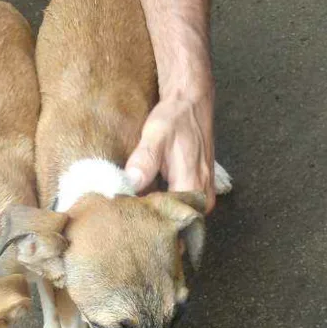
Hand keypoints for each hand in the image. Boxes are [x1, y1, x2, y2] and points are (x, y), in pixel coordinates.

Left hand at [125, 92, 215, 212]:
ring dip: (154, 214)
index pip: (166, 221)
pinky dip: (161, 205)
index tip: (124, 217)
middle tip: (124, 216)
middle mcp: (202, 199)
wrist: (192, 103)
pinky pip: (177, 208)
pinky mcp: (198, 193)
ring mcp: (202, 198)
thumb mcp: (156, 135)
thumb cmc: (176, 118)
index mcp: (193, 189)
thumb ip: (145, 160)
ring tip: (131, 208)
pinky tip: (144, 199)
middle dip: (149, 222)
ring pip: (175, 217)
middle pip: (172, 224)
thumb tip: (131, 183)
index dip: (144, 221)